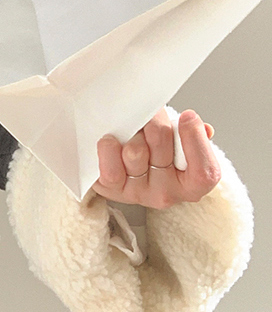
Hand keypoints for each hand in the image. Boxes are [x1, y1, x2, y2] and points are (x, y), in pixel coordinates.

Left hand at [94, 109, 220, 207]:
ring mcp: (139, 195)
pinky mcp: (113, 191)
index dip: (194, 137)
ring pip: (135, 151)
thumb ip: (196, 133)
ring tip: (133, 136)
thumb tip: (199, 126)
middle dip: (155, 120)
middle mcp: (167, 194)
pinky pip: (110, 170)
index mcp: (193, 184)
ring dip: (132, 135)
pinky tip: (112, 143)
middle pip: (161, 140)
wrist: (130, 167)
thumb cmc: (162, 150)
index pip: (203, 171)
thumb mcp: (186, 140)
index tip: (186, 117)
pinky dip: (108, 148)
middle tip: (151, 120)